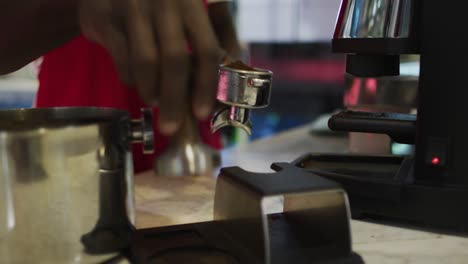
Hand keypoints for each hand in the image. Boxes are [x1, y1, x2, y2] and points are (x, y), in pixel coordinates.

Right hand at [78, 0, 221, 134]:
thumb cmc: (162, 0)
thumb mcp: (193, 6)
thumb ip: (217, 32)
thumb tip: (234, 67)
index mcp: (190, 3)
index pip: (205, 49)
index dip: (206, 85)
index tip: (201, 112)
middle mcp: (163, 4)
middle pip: (174, 60)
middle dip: (174, 100)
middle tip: (171, 127)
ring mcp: (132, 9)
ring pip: (144, 63)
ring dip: (151, 91)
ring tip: (154, 100)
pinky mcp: (106, 19)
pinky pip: (121, 60)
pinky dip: (131, 79)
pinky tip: (138, 82)